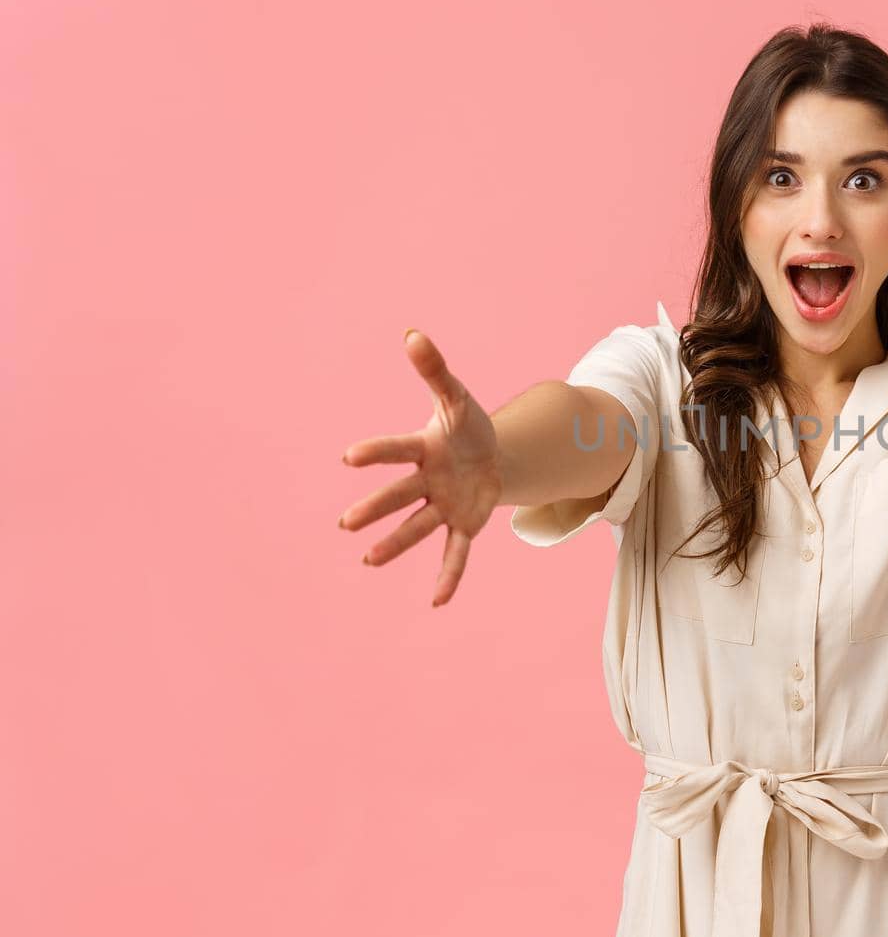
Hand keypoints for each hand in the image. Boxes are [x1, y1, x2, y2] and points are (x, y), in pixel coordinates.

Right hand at [338, 330, 502, 606]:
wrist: (491, 454)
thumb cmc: (466, 426)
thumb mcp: (457, 398)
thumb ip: (436, 370)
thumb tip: (413, 334)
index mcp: (423, 448)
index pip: (397, 450)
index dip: (376, 452)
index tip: (349, 457)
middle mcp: (426, 481)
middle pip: (400, 495)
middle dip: (376, 509)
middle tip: (347, 523)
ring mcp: (443, 506)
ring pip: (418, 528)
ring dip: (395, 544)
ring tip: (368, 561)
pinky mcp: (464, 525)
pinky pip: (455, 553)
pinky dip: (449, 576)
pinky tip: (438, 602)